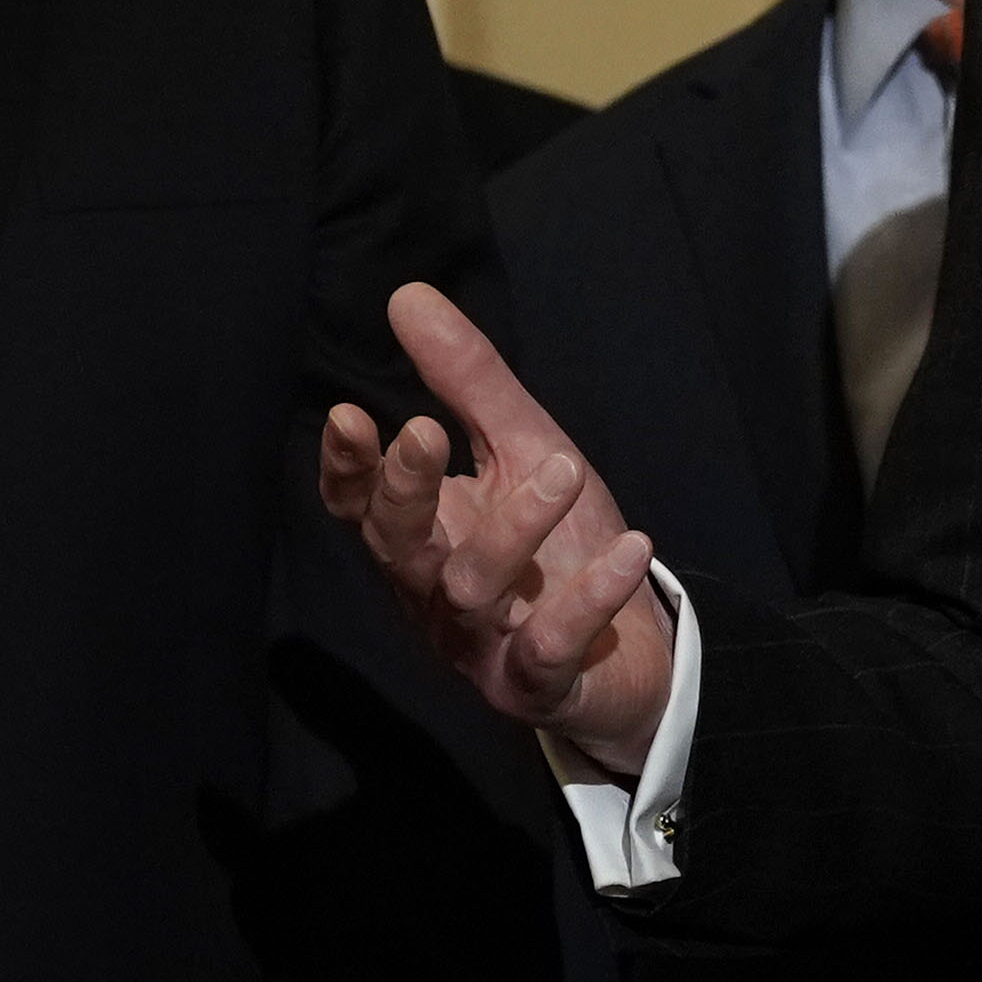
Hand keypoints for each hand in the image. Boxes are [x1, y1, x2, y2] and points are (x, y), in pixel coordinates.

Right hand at [317, 286, 677, 772]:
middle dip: (406, 490)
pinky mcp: (538, 686)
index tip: (349, 416)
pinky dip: (588, 598)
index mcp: (423, 538)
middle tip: (426, 430)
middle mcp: (437, 595)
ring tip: (565, 469)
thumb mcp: (521, 447)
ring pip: (473, 589)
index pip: (362, 507)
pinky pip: (550, 646)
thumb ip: (466, 382)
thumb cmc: (562, 550)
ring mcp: (483, 647)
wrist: (634, 658)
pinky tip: (630, 546)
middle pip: (400, 547)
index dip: (348, 469)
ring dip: (514, 526)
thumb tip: (408, 295)